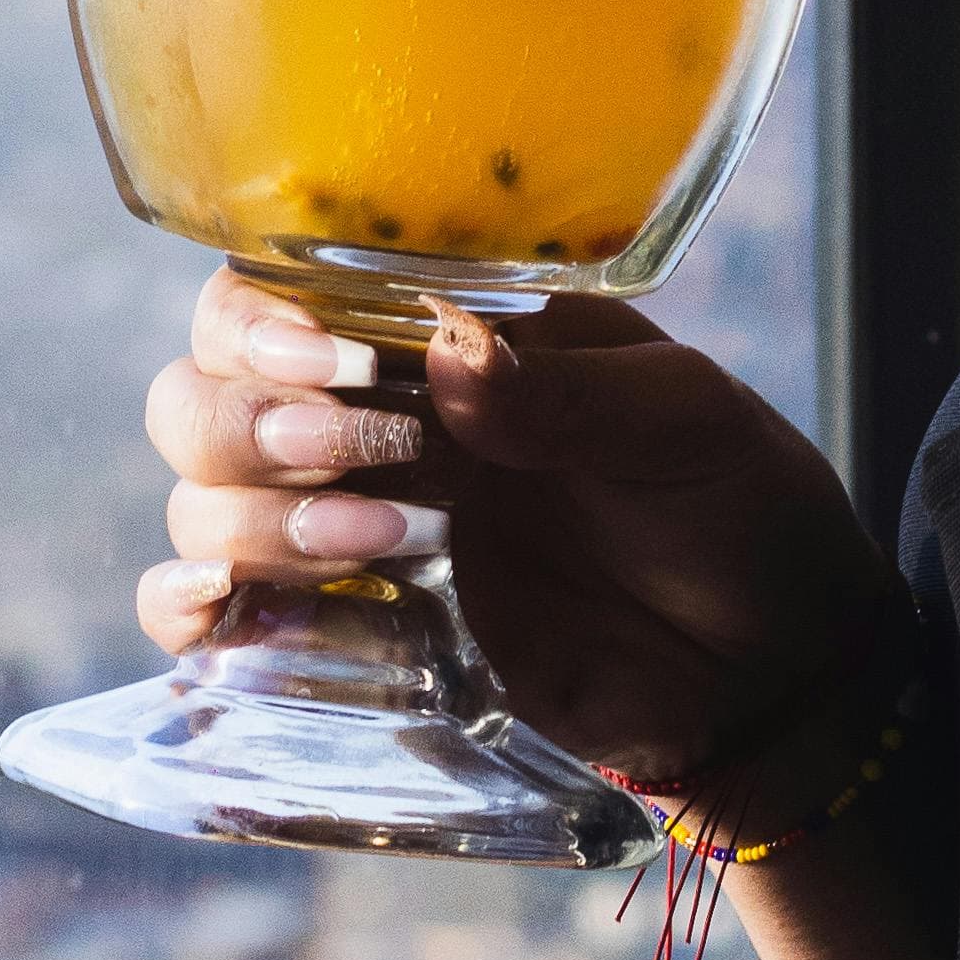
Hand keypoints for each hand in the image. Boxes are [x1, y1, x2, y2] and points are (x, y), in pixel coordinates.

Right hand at [135, 269, 902, 794]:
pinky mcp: (358, 631)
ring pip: (203, 491)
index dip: (271, 317)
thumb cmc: (741, 513)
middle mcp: (382, 417)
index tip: (329, 362)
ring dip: (250, 513)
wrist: (771, 673)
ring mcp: (359, 524)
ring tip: (383, 541)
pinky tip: (221, 609)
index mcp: (454, 336)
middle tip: (358, 452)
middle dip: (250, 417)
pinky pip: (214, 610)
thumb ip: (567, 394)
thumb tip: (451, 348)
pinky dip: (187, 605)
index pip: (293, 286)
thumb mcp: (683, 427)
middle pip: (209, 384)